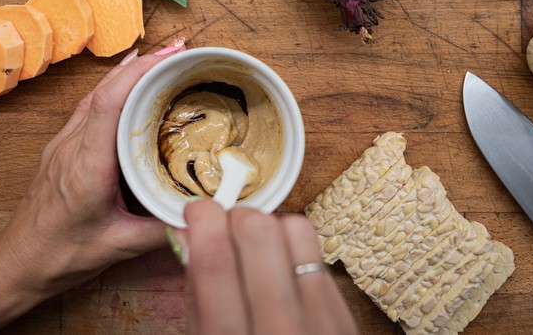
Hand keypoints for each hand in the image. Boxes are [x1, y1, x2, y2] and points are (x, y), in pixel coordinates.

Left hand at [0, 43, 184, 333]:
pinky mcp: (62, 148)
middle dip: (143, 65)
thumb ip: (162, 230)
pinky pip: (88, 106)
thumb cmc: (60, 255)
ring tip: (161, 58)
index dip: (139, 75)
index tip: (168, 57)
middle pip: (104, 91)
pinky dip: (112, 87)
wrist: (18, 262)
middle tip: (178, 50)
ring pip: (94, 94)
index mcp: (86, 166)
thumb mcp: (119, 247)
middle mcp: (71, 147)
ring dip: (127, 73)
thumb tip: (201, 215)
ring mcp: (63, 144)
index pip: (109, 105)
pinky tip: (127, 80)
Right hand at [177, 200, 357, 334]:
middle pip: (259, 234)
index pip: (216, 262)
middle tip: (225, 228)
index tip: (196, 209)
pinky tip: (281, 266)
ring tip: (255, 247)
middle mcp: (280, 332)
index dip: (202, 221)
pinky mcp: (344, 317)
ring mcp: (320, 323)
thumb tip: (188, 235)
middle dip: (235, 218)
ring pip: (295, 231)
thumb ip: (197, 297)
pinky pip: (317, 253)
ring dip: (268, 227)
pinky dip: (293, 247)